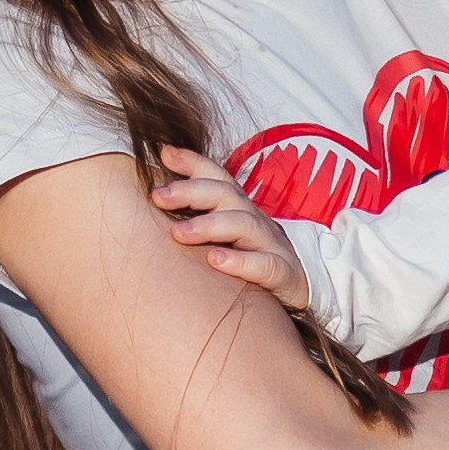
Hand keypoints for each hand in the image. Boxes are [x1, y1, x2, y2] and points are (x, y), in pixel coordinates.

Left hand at [151, 146, 312, 311]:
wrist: (296, 296)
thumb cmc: (249, 266)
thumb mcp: (224, 240)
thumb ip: (194, 222)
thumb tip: (152, 206)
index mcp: (240, 210)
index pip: (218, 178)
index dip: (194, 163)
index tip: (164, 154)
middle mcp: (255, 221)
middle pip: (227, 194)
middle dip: (191, 192)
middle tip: (159, 196)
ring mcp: (272, 245)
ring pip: (244, 224)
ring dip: (210, 225)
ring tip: (179, 232)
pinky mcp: (285, 274)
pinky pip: (265, 265)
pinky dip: (240, 261)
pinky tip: (216, 261)